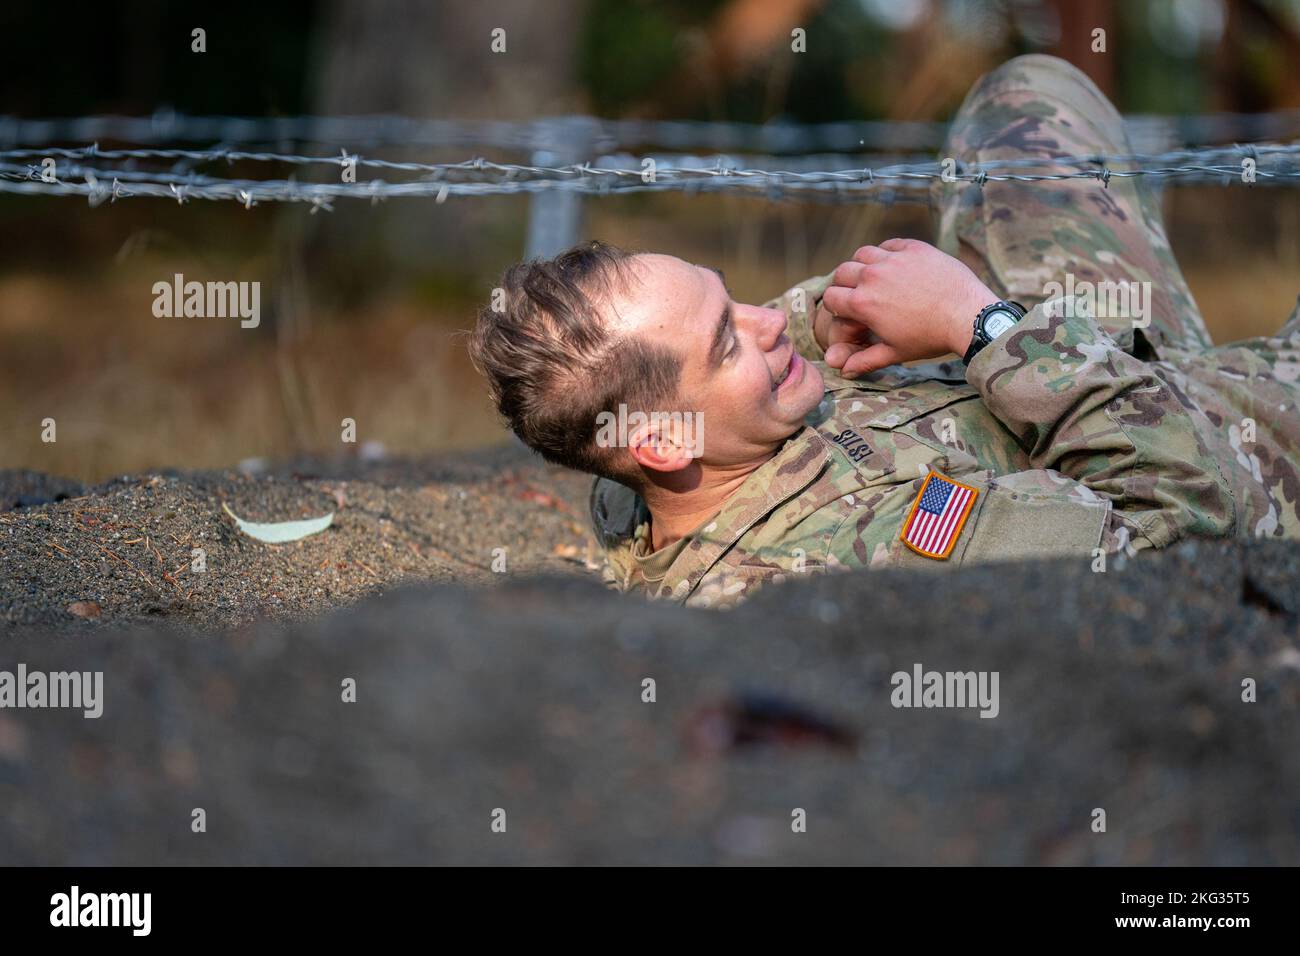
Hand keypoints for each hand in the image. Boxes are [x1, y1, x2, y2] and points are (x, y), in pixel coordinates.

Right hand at [819, 238, 996, 376]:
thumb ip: (865, 360)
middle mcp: (872, 277)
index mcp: (863, 303)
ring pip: (863, 254)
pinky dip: (887, 252)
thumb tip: (843, 372)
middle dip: (845, 283)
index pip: (830, 297)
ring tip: (874, 276)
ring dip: (863, 264)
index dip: (837, 306)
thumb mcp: (895, 353)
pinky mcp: (913, 248)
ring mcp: (893, 259)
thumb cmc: (930, 338)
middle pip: (842, 272)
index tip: (848, 310)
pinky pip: (890, 244)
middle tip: (859, 292)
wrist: (968, 316)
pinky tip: (895, 264)